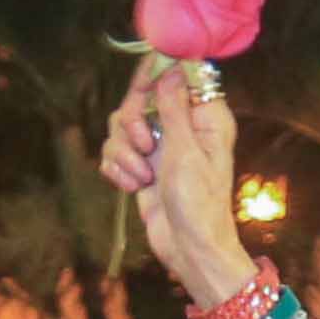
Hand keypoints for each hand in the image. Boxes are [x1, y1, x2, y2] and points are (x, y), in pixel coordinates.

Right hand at [97, 67, 260, 313]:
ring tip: (141, 177)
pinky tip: (132, 186)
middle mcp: (182, 126)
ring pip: (121, 125)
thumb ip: (175, 109)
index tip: (139, 90)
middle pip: (140, 96)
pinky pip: (115, 151)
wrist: (189, 250)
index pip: (177, 74)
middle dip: (131, 120)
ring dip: (123, 151)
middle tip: (142, 144)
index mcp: (204, 117)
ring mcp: (160, 146)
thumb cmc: (199, 206)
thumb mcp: (186, 153)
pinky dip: (117, 168)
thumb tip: (172, 69)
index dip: (153, 75)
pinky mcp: (142, 165)